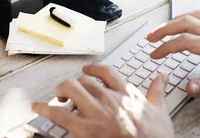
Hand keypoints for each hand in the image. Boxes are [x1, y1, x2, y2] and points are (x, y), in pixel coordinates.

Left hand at [32, 64, 173, 137]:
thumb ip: (157, 91)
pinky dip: (45, 109)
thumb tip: (161, 77)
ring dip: (61, 91)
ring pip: (70, 89)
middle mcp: (109, 98)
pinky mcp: (85, 130)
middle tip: (70, 91)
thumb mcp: (160, 112)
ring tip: (58, 97)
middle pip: (84, 80)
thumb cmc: (156, 137)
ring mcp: (96, 113)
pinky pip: (59, 114)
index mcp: (126, 93)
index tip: (87, 70)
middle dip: (74, 84)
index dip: (93, 69)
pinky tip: (37, 107)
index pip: (105, 72)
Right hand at [146, 10, 199, 104]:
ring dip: (176, 20)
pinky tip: (186, 23)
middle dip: (165, 28)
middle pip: (187, 22)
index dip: (167, 47)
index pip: (186, 41)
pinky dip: (190, 17)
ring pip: (196, 16)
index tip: (155, 54)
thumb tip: (187, 86)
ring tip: (163, 29)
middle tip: (151, 38)